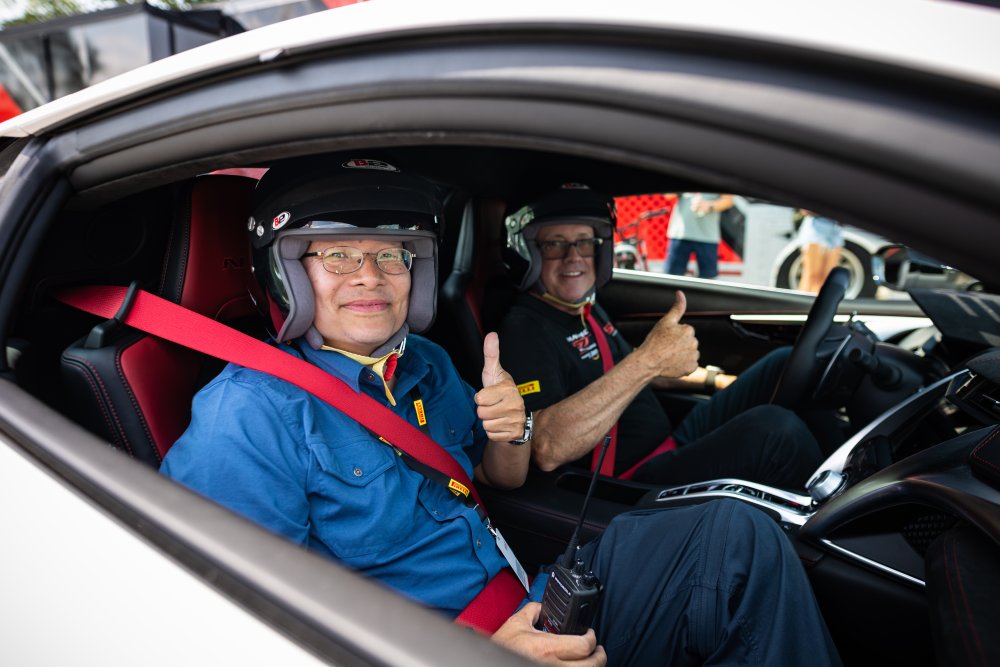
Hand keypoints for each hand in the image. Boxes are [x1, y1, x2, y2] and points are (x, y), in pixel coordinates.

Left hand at [475, 332, 526, 442]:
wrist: (516, 414)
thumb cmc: (500, 391)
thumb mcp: (494, 373)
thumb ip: (491, 355)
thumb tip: (491, 334)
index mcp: (509, 389)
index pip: (480, 398)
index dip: (480, 397)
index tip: (488, 395)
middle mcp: (516, 404)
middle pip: (482, 413)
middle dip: (484, 411)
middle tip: (492, 406)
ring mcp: (517, 420)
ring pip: (486, 426)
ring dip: (488, 422)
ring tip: (496, 415)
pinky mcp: (515, 434)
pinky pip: (492, 436)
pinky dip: (493, 432)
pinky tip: (500, 424)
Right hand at [492, 603, 606, 665]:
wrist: (492, 663)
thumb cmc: (502, 648)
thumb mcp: (515, 625)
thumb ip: (533, 611)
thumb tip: (542, 606)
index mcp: (547, 649)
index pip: (583, 646)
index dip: (592, 638)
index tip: (590, 634)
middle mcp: (554, 666)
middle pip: (592, 666)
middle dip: (600, 656)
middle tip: (598, 649)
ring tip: (591, 660)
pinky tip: (576, 666)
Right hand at [635, 290, 699, 378]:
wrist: (649, 362)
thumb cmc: (654, 341)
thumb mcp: (665, 321)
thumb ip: (677, 307)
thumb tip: (680, 293)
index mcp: (689, 331)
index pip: (685, 331)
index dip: (674, 335)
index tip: (666, 339)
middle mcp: (694, 343)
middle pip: (688, 342)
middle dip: (680, 344)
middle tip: (666, 348)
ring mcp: (693, 356)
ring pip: (690, 353)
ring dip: (683, 354)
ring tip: (669, 356)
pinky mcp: (691, 368)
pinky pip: (690, 365)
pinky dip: (684, 365)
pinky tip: (674, 364)